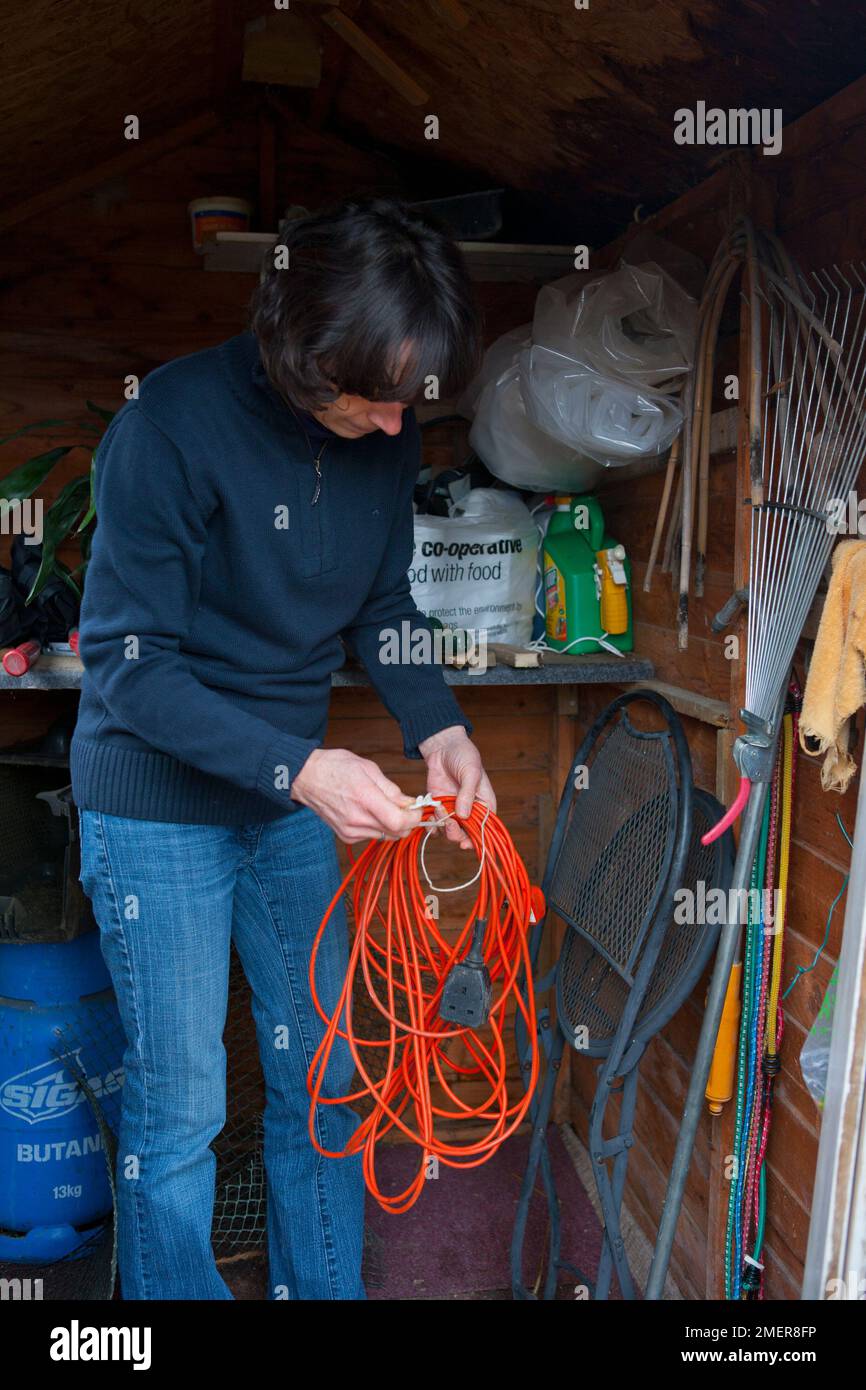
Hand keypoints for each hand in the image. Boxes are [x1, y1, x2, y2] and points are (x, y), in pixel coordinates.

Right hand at [291, 747, 422, 843]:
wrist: (306, 777)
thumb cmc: (335, 767)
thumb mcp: (368, 768)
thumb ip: (391, 789)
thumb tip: (409, 803)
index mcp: (365, 798)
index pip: (400, 822)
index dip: (414, 818)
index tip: (417, 808)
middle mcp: (357, 819)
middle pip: (396, 833)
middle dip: (407, 821)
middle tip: (405, 807)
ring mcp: (350, 830)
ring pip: (386, 836)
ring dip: (392, 825)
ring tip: (385, 806)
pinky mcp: (346, 836)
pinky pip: (372, 836)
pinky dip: (378, 826)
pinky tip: (369, 812)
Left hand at [417, 725, 495, 849]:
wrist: (442, 746)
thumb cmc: (463, 755)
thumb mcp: (470, 772)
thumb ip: (467, 793)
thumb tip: (464, 816)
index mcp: (485, 804)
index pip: (486, 828)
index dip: (478, 840)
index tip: (466, 844)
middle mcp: (470, 810)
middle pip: (467, 834)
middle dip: (457, 833)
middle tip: (449, 823)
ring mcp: (454, 810)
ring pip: (450, 832)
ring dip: (443, 825)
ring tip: (438, 807)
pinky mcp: (439, 807)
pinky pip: (436, 825)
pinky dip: (431, 825)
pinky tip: (430, 814)